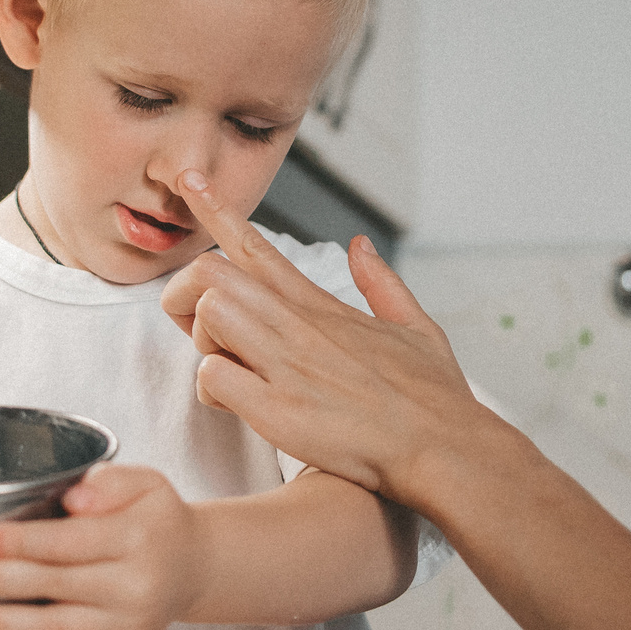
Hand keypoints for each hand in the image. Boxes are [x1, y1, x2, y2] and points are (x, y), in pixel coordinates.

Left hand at [0, 464, 207, 629]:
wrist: (195, 566)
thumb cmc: (158, 521)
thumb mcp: (147, 484)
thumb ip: (111, 483)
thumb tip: (74, 499)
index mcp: (135, 540)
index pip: (71, 542)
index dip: (25, 542)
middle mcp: (130, 588)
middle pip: (55, 584)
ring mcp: (124, 627)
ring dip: (4, 625)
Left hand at [157, 172, 500, 501]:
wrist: (444, 447)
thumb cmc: (434, 398)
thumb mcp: (417, 327)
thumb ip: (382, 284)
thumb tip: (361, 246)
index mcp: (321, 306)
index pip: (255, 245)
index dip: (216, 209)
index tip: (190, 182)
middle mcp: (298, 326)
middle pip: (210, 273)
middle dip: (185, 295)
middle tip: (195, 326)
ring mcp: (286, 366)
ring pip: (209, 315)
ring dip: (201, 341)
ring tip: (229, 367)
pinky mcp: (278, 410)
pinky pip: (213, 379)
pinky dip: (211, 391)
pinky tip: (236, 405)